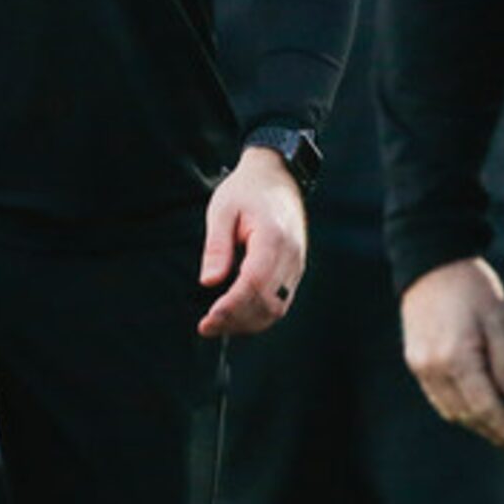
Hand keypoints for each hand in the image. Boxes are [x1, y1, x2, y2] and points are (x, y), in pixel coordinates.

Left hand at [196, 147, 306, 338]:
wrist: (278, 175)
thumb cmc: (247, 189)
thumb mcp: (223, 209)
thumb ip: (217, 246)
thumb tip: (209, 282)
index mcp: (273, 237)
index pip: (255, 283)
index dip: (232, 306)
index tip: (208, 319)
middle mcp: (291, 255)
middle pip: (268, 303)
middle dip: (237, 321)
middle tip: (207, 327)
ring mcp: (297, 265)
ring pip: (277, 308)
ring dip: (249, 323)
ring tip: (219, 325)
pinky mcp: (295, 270)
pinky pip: (281, 302)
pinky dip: (260, 315)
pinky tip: (237, 316)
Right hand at [400, 257, 503, 452]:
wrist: (431, 262)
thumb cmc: (470, 286)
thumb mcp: (499, 317)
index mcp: (456, 357)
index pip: (485, 407)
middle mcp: (433, 367)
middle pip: (465, 414)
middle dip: (492, 431)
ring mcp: (420, 365)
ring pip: (449, 410)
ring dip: (475, 423)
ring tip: (499, 428)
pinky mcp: (414, 360)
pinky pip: (437, 396)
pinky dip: (457, 407)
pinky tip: (474, 406)